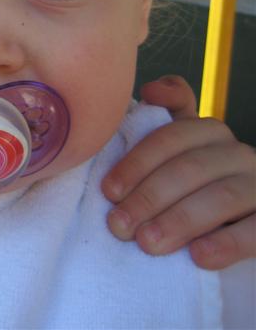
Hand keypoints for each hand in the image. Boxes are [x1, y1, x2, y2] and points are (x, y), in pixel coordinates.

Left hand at [102, 75, 255, 268]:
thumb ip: (159, 121)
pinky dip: (227, 243)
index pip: (170, 137)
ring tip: (147, 243)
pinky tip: (199, 256)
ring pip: (221, 197)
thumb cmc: (189, 189)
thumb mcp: (171, 156)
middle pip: (190, 168)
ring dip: (179, 221)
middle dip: (148, 198)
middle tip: (119, 226)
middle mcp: (237, 152)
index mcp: (207, 132)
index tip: (109, 191)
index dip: (137, 163)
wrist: (232, 226)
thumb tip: (151, 90)